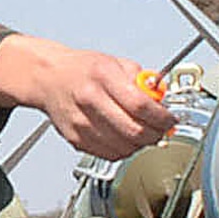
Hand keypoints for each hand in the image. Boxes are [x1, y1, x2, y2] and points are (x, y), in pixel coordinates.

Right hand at [0, 35, 172, 160]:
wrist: (48, 78)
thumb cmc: (81, 70)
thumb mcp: (115, 63)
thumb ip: (142, 81)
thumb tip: (162, 100)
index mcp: (102, 76)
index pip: (140, 105)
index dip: (162, 117)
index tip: (169, 119)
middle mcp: (90, 100)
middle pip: (134, 131)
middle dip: (156, 134)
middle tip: (161, 129)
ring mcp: (81, 123)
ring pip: (124, 147)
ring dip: (140, 144)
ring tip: (142, 133)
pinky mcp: (76, 139)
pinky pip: (110, 154)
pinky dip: (124, 150)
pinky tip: (124, 138)